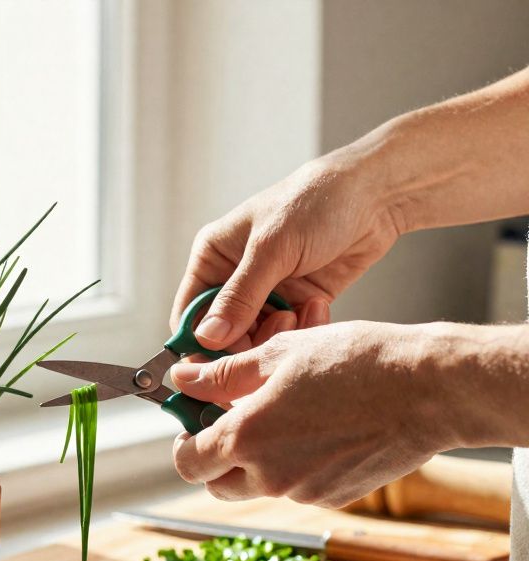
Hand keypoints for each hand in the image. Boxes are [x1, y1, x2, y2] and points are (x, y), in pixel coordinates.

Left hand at [169, 321, 450, 507]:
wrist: (429, 390)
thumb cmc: (356, 363)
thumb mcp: (278, 355)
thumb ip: (222, 374)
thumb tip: (182, 378)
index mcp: (247, 439)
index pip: (188, 461)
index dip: (184, 441)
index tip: (193, 421)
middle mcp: (270, 476)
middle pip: (217, 484)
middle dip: (216, 458)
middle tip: (232, 422)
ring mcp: (304, 492)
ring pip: (258, 486)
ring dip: (256, 462)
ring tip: (284, 417)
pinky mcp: (335, 497)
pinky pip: (296, 487)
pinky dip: (294, 466)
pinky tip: (319, 429)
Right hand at [172, 152, 403, 349]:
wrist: (373, 195)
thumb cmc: (314, 203)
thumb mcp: (271, 249)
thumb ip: (239, 297)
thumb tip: (207, 337)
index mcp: (213, 258)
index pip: (190, 312)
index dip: (198, 341)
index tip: (218, 362)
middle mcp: (234, 278)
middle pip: (222, 334)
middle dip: (245, 341)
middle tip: (272, 332)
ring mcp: (266, 292)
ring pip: (256, 338)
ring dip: (276, 335)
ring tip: (298, 313)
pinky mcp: (296, 302)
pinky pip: (288, 333)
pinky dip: (301, 330)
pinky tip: (317, 307)